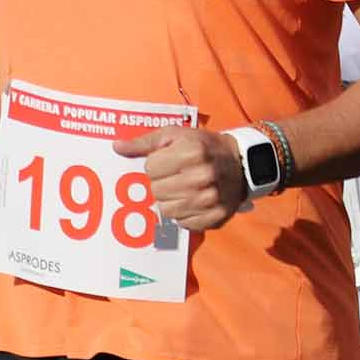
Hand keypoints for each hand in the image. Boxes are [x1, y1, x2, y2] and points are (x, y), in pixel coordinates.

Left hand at [119, 126, 245, 232]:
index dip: (156, 165)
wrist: (242, 163)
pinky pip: (182, 223)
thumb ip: (145, 142)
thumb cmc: (204, 146)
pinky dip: (184, 214)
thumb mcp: (176, 135)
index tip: (170, 162)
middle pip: (156, 191)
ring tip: (184, 189)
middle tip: (177, 176)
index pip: (150, 169)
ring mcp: (210, 200)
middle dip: (161, 184)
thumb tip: (117, 147)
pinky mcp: (215, 217)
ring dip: (170, 201)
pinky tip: (193, 202)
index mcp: (191, 153)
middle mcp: (202, 177)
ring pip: (166, 210)